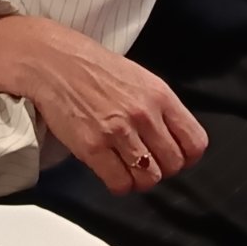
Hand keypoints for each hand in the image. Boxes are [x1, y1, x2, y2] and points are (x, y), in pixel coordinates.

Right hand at [21, 23, 207, 194]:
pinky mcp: (93, 147)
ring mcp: (118, 131)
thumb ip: (158, 108)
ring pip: (149, 179)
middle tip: (145, 161)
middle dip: (161, 168)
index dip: (186, 156)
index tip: (173, 155)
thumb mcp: (138, 77)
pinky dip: (119, 184)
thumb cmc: (93, 68)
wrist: (52, 61)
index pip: (194, 142)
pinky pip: (120, 184)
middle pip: (173, 165)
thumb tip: (173, 140)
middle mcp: (143, 113)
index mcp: (159, 94)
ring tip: (127, 167)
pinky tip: (111, 171)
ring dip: (140, 179)